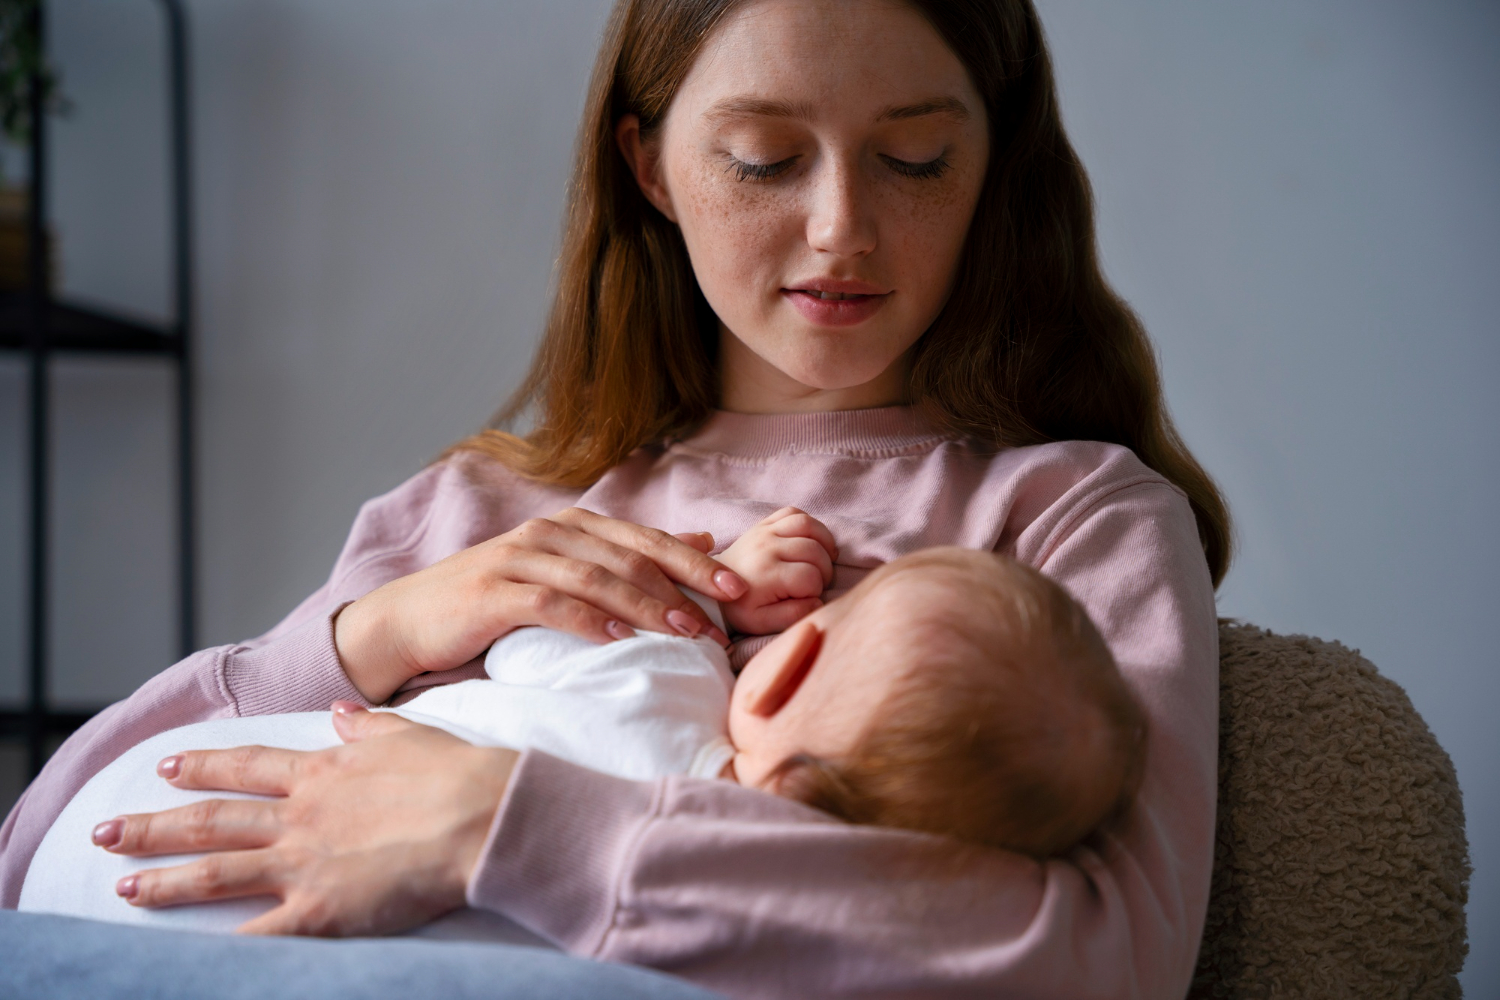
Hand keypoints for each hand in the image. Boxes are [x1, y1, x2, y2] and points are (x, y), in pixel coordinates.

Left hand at [96, 705, 512, 936]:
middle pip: (213, 819)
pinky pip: (260, 934)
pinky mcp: (320, 911)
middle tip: (106, 831)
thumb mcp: (409, 733)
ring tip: (124, 885)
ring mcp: (304, 862)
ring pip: (217, 871)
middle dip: (154, 826)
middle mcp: (301, 815)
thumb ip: (367, 726)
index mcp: (323, 771)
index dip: (202, 767)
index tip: (166, 766)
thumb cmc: (457, 772)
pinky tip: (191, 956)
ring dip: (166, 879)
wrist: (482, 815)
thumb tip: (340, 711)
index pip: (246, 767)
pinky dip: (223, 947)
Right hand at [335, 507, 747, 701]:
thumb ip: (628, 557)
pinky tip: (620, 640)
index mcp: (574, 526)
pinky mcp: (493, 592)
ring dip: (647, 607)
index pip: (648, 540)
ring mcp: (520, 559)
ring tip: (686, 633)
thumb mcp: (566, 571)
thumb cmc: (496, 601)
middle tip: (724, 619)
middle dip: (683, 588)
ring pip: (598, 580)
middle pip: (631, 557)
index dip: (696, 564)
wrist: (412, 619)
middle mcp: (550, 533)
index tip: (739, 590)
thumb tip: (702, 542)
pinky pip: (551, 603)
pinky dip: (589, 621)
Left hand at [716, 507, 836, 634]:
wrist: (712, 587)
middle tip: (818, 581)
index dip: (817, 590)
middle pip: (814, 549)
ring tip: (822, 559)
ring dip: (823, 542)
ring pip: (808, 524)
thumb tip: (818, 601)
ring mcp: (764, 531)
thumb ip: (793, 615)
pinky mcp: (763, 523)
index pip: (811, 577)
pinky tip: (811, 542)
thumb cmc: (741, 608)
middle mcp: (767, 547)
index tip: (807, 597)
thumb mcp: (763, 622)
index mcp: (767, 573)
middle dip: (825, 569)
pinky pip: (793, 512)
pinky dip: (809, 525)